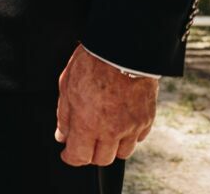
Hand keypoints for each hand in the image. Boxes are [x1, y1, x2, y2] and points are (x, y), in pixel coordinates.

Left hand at [55, 44, 157, 166]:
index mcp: (88, 122)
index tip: (67, 153)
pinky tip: (120, 122)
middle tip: (85, 141)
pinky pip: (138, 138)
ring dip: (111, 147)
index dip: (70, 157)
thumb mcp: (66, 86)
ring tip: (103, 131)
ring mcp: (132, 126)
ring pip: (122, 153)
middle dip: (90, 154)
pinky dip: (128, 136)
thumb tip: (62, 136)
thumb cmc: (91, 63)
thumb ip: (64, 115)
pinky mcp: (147, 119)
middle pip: (102, 159)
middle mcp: (112, 130)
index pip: (79, 156)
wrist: (123, 49)